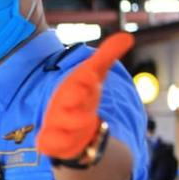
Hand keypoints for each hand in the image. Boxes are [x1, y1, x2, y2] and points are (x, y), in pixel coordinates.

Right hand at [36, 32, 133, 160]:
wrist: (67, 125)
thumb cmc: (81, 97)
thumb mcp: (94, 76)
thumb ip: (107, 56)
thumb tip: (127, 36)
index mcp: (73, 85)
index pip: (80, 79)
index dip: (85, 78)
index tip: (92, 74)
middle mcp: (62, 102)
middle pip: (66, 98)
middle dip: (74, 95)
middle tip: (84, 90)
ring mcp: (55, 121)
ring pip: (61, 122)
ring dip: (73, 121)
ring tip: (86, 120)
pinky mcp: (51, 140)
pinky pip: (50, 142)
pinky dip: (56, 142)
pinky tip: (62, 142)